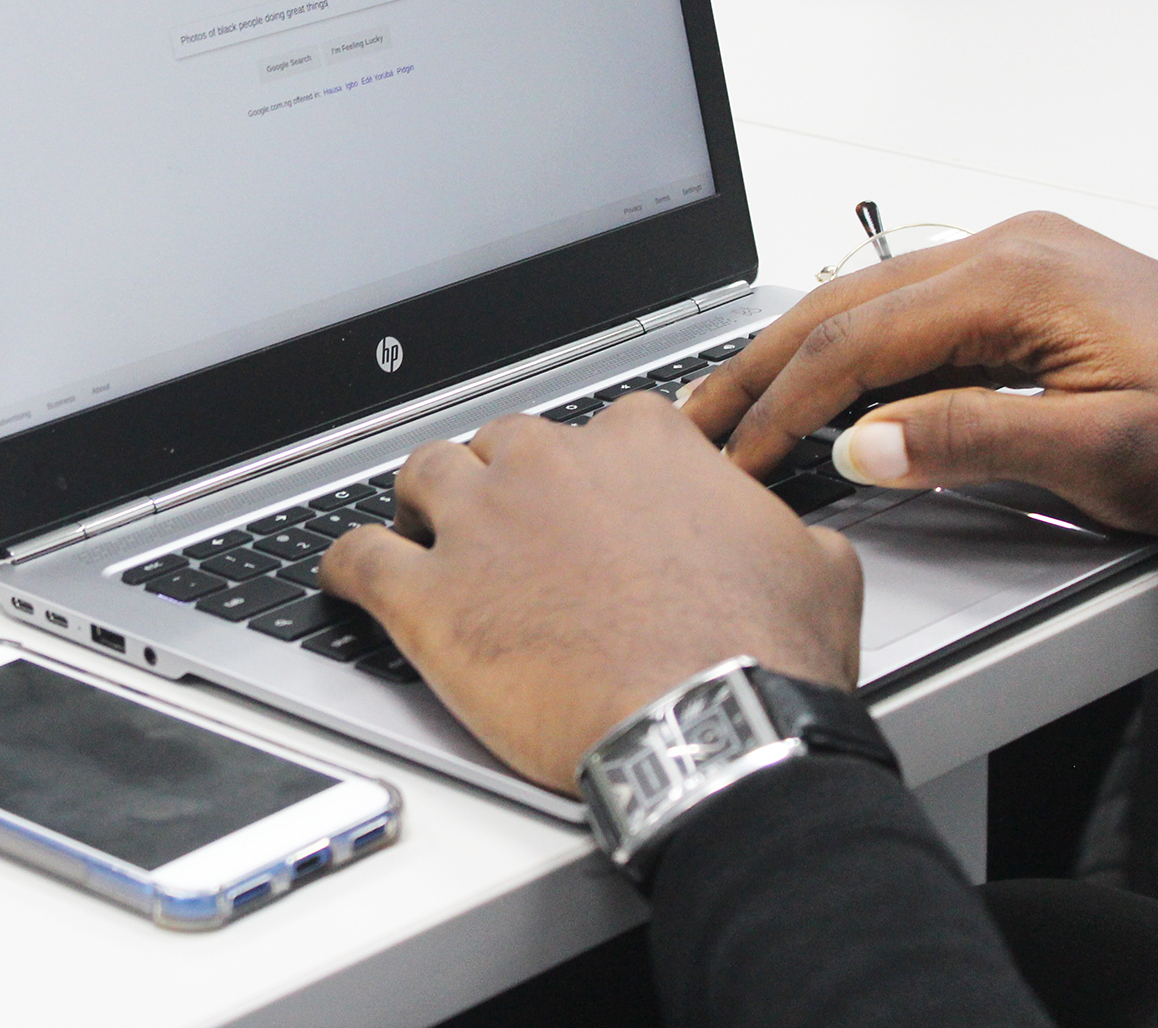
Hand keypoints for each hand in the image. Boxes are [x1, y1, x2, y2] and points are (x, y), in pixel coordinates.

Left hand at [317, 394, 860, 793]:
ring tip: (423, 535)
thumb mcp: (815, 567)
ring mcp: (480, 524)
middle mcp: (550, 464)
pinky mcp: (427, 596)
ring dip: (422, 504)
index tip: (595, 503)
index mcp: (641, 443)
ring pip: (422, 476)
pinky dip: (342, 565)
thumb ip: (783, 532)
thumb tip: (791, 539)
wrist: (710, 729)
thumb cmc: (761, 655)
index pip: (601, 427)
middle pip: (502, 444)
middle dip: (504, 480)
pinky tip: (342, 578)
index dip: (595, 470)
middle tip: (513, 530)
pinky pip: (355, 557)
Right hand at [683, 211, 1157, 537]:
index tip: (738, 453)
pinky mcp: (1031, 289)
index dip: (786, 402)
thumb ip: (971, 440)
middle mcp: (1011, 250)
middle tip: (697, 418)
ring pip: (870, 303)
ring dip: (799, 357)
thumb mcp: (1106, 451)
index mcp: (1019, 277)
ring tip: (739, 405)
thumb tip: (861, 443)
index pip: (860, 338)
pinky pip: (913, 313)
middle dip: (762, 366)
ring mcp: (1020, 263)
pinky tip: (827, 389)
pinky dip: (854, 354)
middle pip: (844, 304)